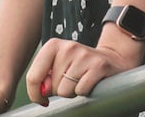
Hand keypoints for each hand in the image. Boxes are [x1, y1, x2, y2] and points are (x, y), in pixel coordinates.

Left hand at [24, 36, 141, 104]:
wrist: (111, 59)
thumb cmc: (78, 68)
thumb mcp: (57, 67)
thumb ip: (44, 77)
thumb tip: (42, 91)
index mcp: (52, 45)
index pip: (33, 76)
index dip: (35, 94)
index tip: (42, 99)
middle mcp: (68, 47)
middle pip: (51, 86)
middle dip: (59, 90)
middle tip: (70, 82)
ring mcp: (84, 55)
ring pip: (65, 91)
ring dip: (72, 92)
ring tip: (80, 81)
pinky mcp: (99, 65)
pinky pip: (81, 90)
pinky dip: (84, 92)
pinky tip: (90, 82)